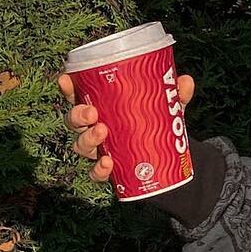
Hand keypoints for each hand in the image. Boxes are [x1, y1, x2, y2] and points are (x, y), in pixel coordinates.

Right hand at [57, 70, 195, 184]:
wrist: (167, 156)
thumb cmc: (157, 121)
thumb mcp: (168, 106)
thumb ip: (176, 94)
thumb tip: (185, 81)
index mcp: (102, 105)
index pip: (78, 95)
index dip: (68, 88)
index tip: (65, 79)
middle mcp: (93, 126)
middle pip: (74, 121)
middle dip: (77, 115)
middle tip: (92, 112)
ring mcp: (98, 149)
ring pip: (80, 145)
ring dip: (87, 139)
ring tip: (102, 132)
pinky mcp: (107, 170)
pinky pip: (95, 173)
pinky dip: (99, 169)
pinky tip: (108, 163)